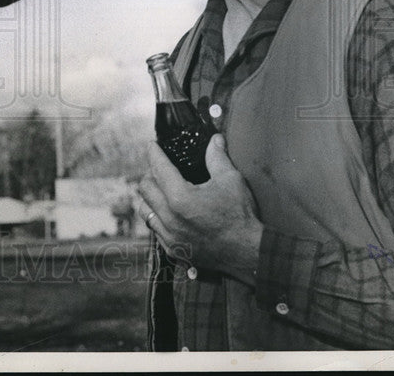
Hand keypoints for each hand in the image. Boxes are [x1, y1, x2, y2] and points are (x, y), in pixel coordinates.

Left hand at [139, 134, 263, 284]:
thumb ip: (217, 157)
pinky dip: (156, 217)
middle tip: (159, 168)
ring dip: (149, 197)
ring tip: (159, 189)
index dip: (154, 153)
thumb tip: (214, 139)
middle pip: (145, 188)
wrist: (249, 253)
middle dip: (150, 174)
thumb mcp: (231, 180)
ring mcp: (169, 235)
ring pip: (144, 210)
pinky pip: (154, 229)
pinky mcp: (173, 248)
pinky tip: (166, 212)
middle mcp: (169, 217)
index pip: (158, 168)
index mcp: (181, 197)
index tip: (152, 145)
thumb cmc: (240, 216)